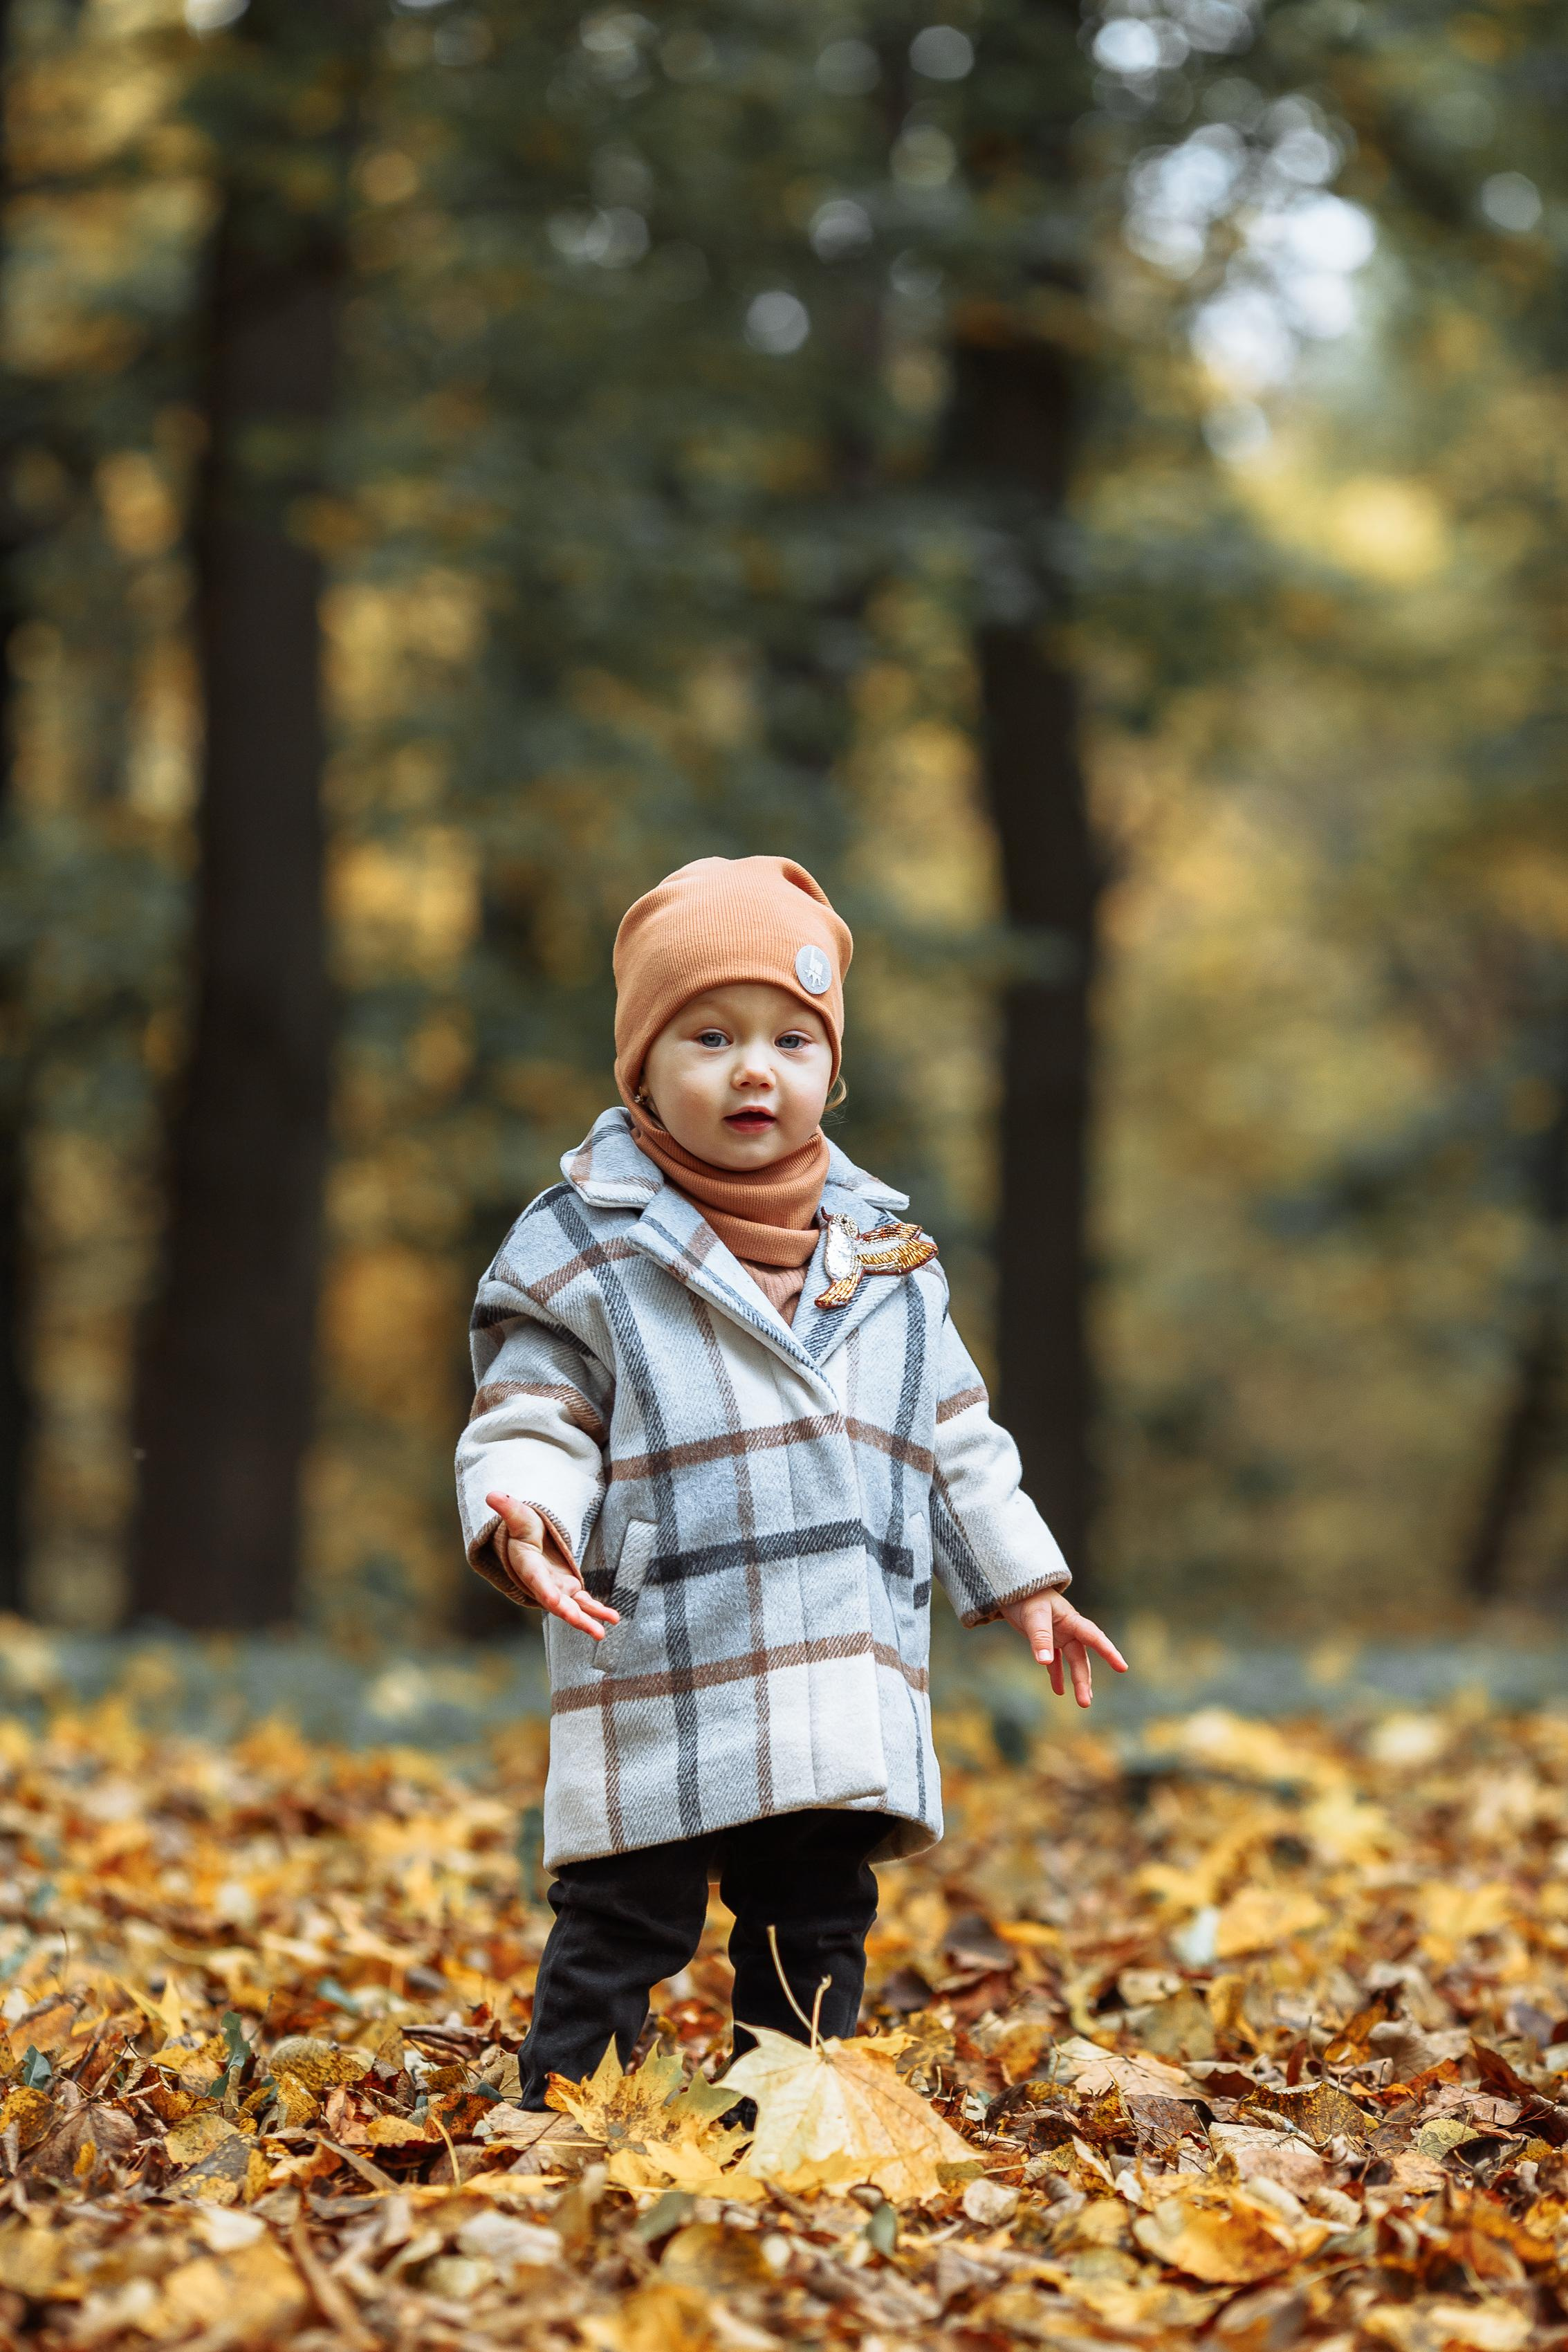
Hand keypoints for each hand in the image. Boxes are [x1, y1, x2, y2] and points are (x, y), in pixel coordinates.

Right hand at [485, 1493, 619, 1640]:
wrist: (529, 1545)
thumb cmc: (523, 1529)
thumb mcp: (519, 1517)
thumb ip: (509, 1508)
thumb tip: (492, 1494)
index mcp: (529, 1566)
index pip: (536, 1580)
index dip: (544, 1591)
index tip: (552, 1601)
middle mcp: (542, 1584)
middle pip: (555, 1602)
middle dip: (569, 1614)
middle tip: (581, 1623)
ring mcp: (557, 1590)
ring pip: (572, 1608)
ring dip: (586, 1621)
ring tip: (601, 1633)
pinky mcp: (569, 1591)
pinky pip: (585, 1604)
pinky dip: (598, 1611)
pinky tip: (613, 1619)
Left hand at [1001, 1588, 1127, 1707]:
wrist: (1012, 1589)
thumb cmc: (1026, 1597)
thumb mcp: (1034, 1616)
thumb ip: (1040, 1638)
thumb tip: (1044, 1662)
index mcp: (1072, 1620)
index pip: (1094, 1637)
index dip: (1108, 1652)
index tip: (1122, 1667)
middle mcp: (1069, 1630)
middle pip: (1081, 1658)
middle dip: (1084, 1680)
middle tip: (1085, 1702)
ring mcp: (1059, 1636)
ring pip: (1072, 1662)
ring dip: (1076, 1680)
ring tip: (1083, 1702)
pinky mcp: (1047, 1641)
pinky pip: (1055, 1662)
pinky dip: (1056, 1675)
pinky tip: (1059, 1691)